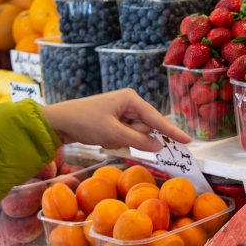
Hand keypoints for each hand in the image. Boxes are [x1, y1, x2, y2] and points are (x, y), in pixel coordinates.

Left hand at [40, 89, 189, 152]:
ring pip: (134, 134)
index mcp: (131, 99)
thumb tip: (159, 146)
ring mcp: (121, 112)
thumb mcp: (113, 133)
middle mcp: (129, 103)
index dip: (172, 132)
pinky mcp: (114, 121)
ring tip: (103, 136)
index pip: (157, 119)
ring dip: (121, 140)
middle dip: (132, 137)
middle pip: (145, 128)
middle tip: (112, 135)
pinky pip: (124, 135)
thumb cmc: (85, 122)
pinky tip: (101, 138)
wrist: (58, 122)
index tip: (188, 141)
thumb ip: (139, 141)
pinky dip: (115, 140)